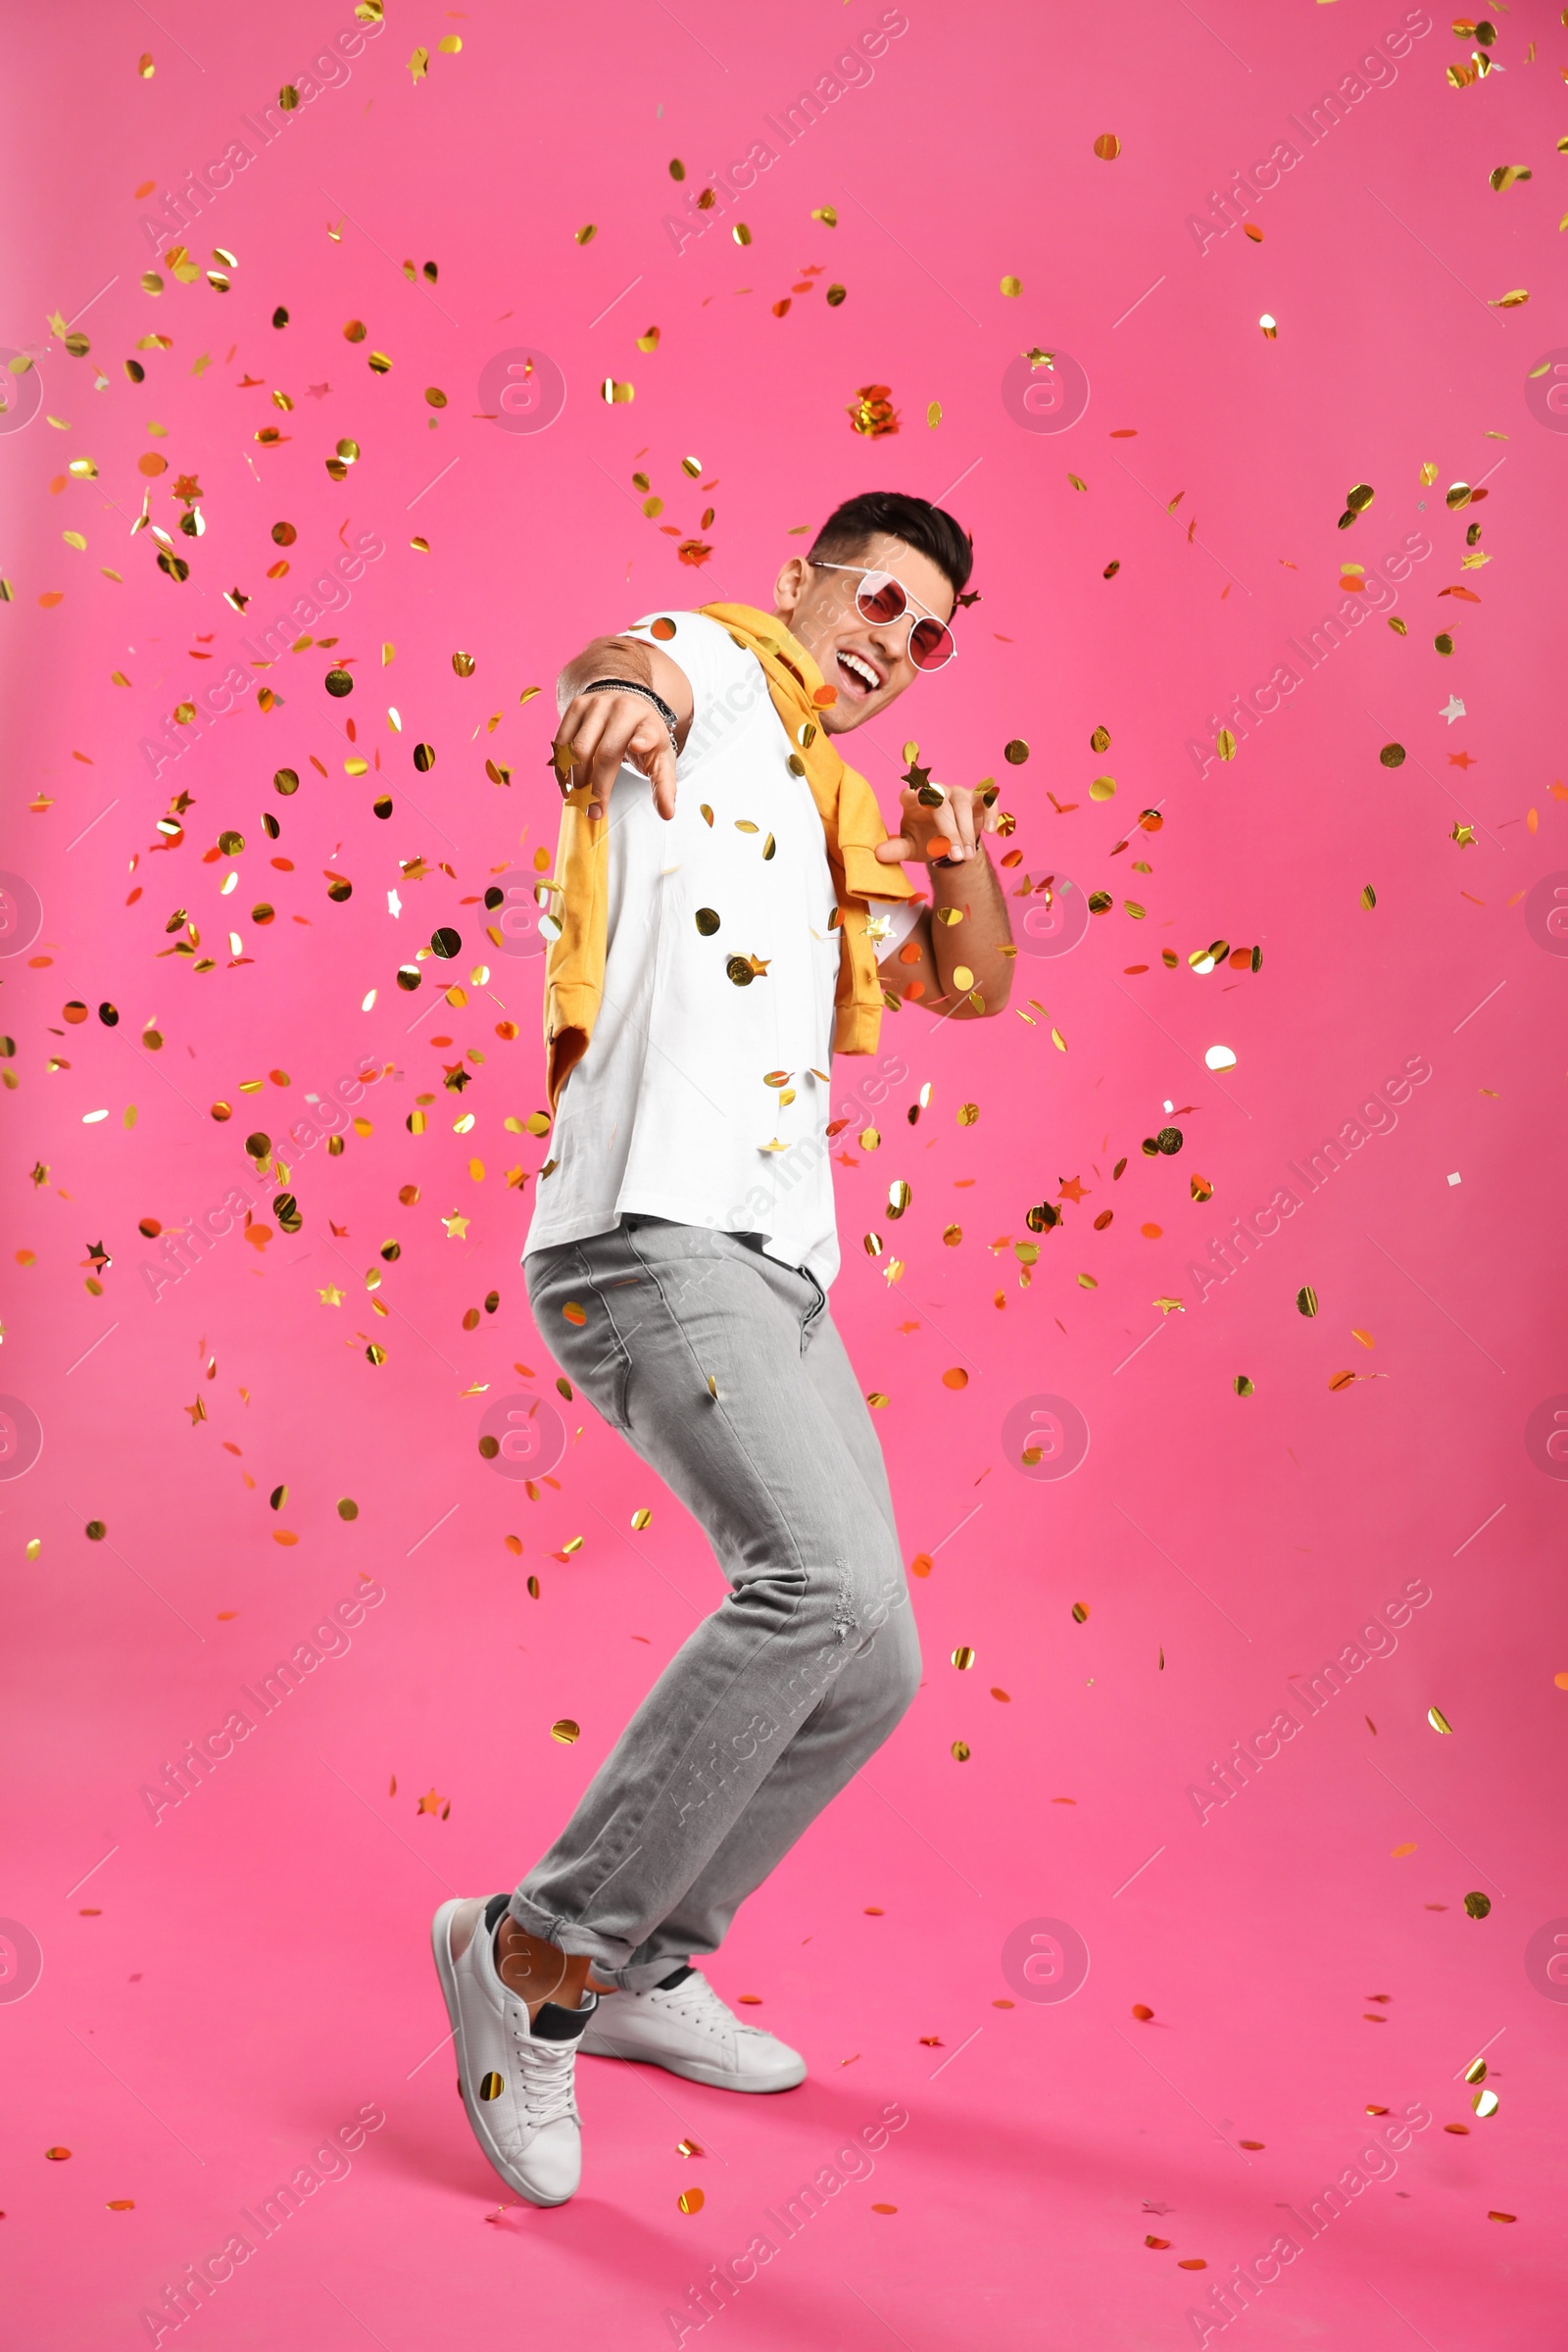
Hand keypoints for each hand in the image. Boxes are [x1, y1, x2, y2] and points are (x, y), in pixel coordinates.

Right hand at [552, 690, 677, 820]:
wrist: (628, 702)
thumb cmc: (645, 737)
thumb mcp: (660, 759)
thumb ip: (664, 786)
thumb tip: (667, 814)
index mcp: (649, 724)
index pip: (648, 732)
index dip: (643, 740)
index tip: (637, 746)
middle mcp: (623, 710)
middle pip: (604, 753)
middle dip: (596, 788)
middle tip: (594, 812)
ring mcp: (597, 705)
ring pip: (578, 749)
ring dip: (576, 780)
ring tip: (579, 798)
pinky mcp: (577, 706)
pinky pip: (561, 742)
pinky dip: (560, 767)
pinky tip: (566, 784)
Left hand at [874, 780, 999, 867]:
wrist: (948, 842)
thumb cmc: (924, 840)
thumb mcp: (909, 847)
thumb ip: (896, 849)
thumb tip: (878, 854)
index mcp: (913, 800)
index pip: (909, 794)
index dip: (910, 795)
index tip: (909, 799)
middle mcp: (936, 791)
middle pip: (941, 805)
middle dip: (950, 832)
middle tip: (956, 856)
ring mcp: (957, 792)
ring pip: (962, 805)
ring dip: (967, 831)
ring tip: (967, 856)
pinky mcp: (977, 797)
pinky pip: (987, 799)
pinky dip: (991, 813)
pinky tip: (991, 831)